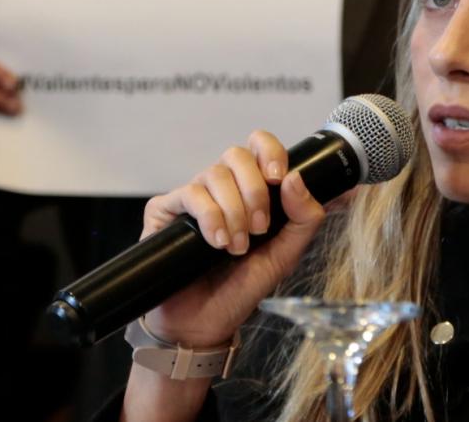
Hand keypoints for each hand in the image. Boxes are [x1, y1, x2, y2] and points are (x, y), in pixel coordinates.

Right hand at [139, 130, 326, 346]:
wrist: (205, 323)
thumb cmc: (243, 286)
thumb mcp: (286, 255)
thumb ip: (304, 218)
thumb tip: (296, 178)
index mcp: (253, 189)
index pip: (260, 145)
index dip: (270, 152)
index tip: (279, 177)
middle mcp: (223, 188)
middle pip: (236, 155)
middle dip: (254, 190)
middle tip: (260, 227)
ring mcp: (193, 197)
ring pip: (214, 174)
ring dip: (233, 211)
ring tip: (237, 247)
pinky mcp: (165, 210)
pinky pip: (189, 194)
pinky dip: (209, 217)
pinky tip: (216, 243)